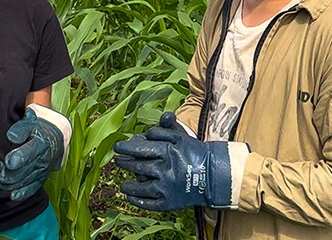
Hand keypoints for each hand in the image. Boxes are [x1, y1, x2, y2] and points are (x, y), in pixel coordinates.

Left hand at [0, 105, 70, 200]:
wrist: (53, 140)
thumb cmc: (35, 130)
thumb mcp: (29, 124)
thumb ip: (20, 129)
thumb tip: (11, 137)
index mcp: (42, 142)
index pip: (31, 151)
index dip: (19, 157)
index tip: (8, 162)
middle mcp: (44, 158)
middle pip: (28, 168)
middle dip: (14, 174)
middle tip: (1, 176)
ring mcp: (43, 170)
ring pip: (29, 179)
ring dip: (15, 184)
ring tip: (2, 184)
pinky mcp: (41, 179)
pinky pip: (33, 188)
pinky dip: (23, 193)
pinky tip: (13, 195)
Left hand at [113, 123, 245, 210]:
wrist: (214, 175)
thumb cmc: (194, 153)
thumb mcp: (180, 137)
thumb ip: (162, 130)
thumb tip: (145, 132)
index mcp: (166, 152)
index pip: (139, 148)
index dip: (126, 147)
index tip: (117, 147)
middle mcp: (164, 170)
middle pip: (137, 166)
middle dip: (124, 163)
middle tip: (118, 161)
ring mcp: (166, 188)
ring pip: (140, 187)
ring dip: (128, 186)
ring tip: (123, 185)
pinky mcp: (169, 202)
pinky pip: (149, 203)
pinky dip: (137, 200)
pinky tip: (130, 197)